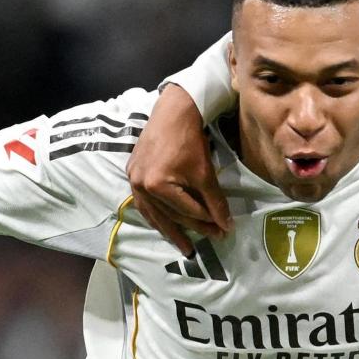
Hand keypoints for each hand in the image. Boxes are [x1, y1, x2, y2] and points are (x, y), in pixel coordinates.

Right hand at [128, 84, 229, 255]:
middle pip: (170, 215)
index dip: (208, 221)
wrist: (172, 113)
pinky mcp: (132, 174)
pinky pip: (144, 203)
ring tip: (184, 246)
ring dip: (170, 230)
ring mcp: (133, 181)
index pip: (187, 211)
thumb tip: (226, 225)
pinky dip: (156, 215)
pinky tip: (163, 225)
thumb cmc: (190, 141)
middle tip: (212, 238)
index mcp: (157, 186)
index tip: (223, 230)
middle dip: (193, 228)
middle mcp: (140, 186)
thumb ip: (215, 202)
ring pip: (154, 213)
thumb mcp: (205, 173)